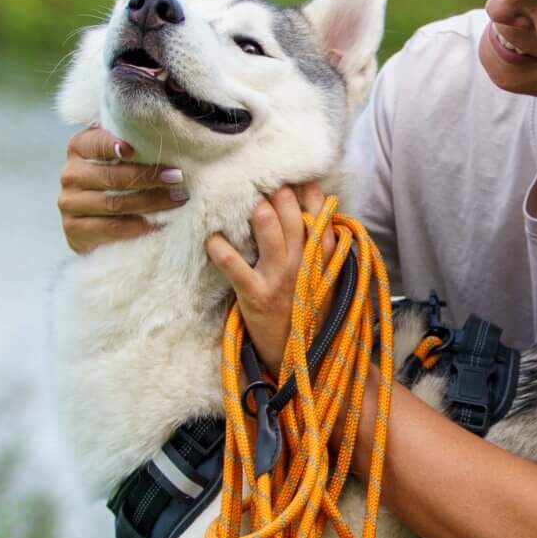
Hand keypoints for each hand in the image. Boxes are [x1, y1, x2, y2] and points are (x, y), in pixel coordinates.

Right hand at [58, 124, 186, 251]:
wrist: (91, 219)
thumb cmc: (113, 177)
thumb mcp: (117, 155)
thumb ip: (130, 142)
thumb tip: (163, 130)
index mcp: (78, 148)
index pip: (96, 144)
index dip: (113, 146)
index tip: (136, 150)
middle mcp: (70, 174)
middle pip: (111, 176)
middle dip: (148, 177)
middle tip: (176, 177)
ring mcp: (69, 203)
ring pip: (114, 203)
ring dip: (150, 202)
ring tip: (176, 199)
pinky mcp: (74, 229)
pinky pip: (108, 228)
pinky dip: (135, 227)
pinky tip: (157, 225)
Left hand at [205, 182, 326, 369]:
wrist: (299, 359)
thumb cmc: (308, 313)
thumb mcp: (325, 279)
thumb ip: (322, 247)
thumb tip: (316, 207)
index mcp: (324, 258)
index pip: (319, 213)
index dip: (304, 191)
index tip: (291, 178)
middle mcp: (304, 264)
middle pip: (290, 212)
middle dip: (274, 192)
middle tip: (259, 183)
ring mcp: (279, 278)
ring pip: (265, 226)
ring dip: (251, 208)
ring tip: (241, 201)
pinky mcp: (254, 295)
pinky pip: (232, 263)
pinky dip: (218, 246)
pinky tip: (211, 237)